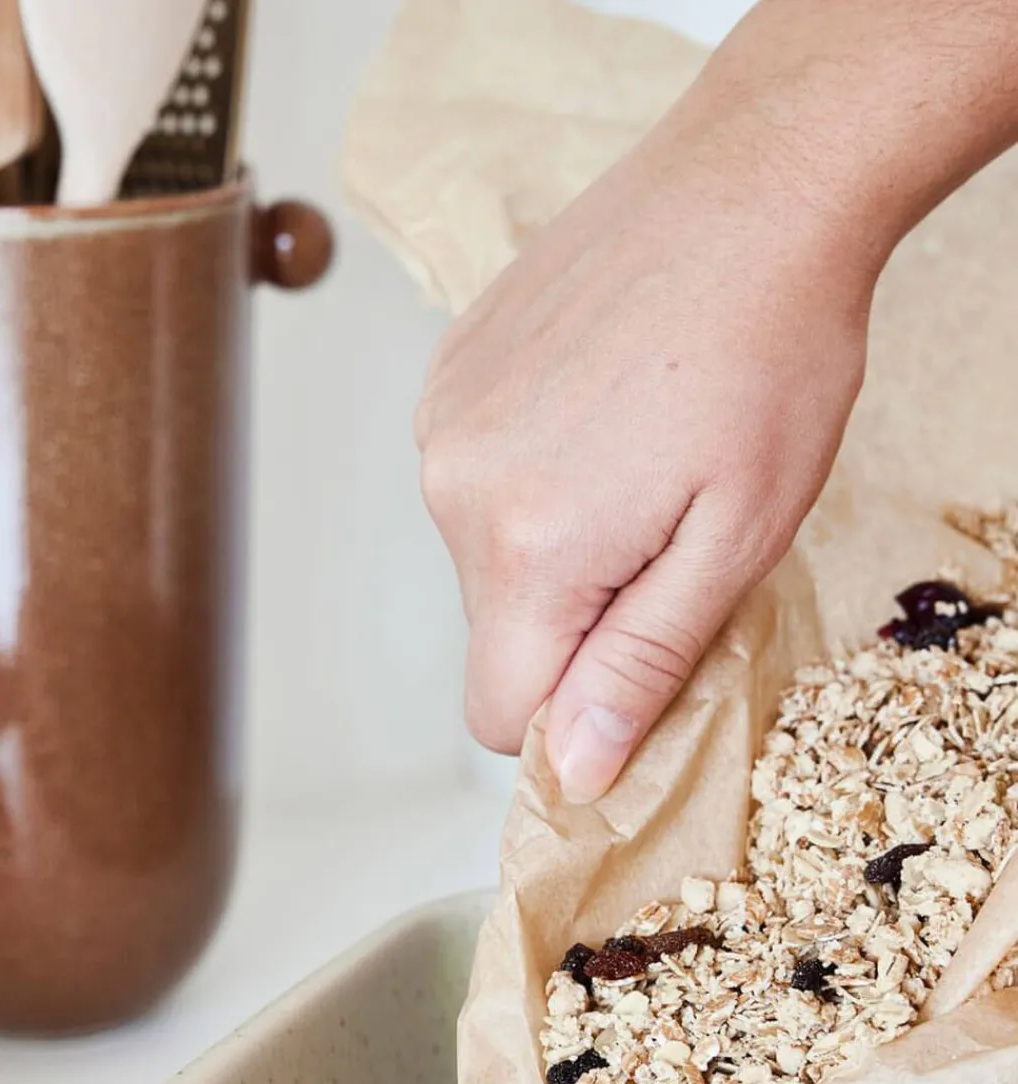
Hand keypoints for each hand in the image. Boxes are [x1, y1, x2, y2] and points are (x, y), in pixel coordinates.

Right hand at [415, 117, 873, 802]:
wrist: (749, 189)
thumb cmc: (770, 354)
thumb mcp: (735, 540)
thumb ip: (641, 666)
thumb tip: (575, 768)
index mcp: (530, 549)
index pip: (500, 717)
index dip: (573, 712)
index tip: (638, 654)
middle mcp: (456, 490)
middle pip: (495, 633)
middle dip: (573, 616)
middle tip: (661, 531)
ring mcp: (440, 425)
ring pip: (483, 554)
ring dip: (553, 538)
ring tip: (634, 452)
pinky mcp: (443, 375)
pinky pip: (472, 475)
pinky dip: (531, 468)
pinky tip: (597, 408)